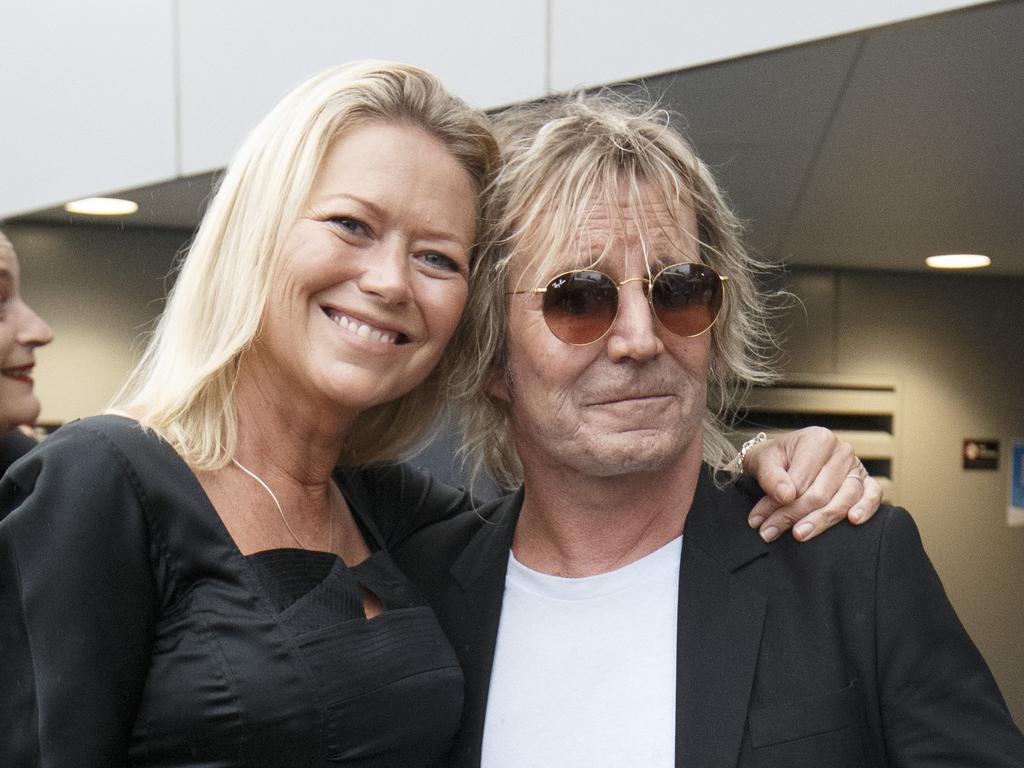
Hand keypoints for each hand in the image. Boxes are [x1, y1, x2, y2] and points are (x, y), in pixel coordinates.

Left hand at [742, 427, 881, 542]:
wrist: (784, 458)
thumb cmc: (774, 459)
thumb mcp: (762, 460)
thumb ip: (770, 476)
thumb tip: (786, 496)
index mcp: (818, 439)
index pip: (801, 481)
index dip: (779, 504)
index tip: (759, 521)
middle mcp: (841, 451)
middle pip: (820, 493)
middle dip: (792, 516)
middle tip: (769, 533)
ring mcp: (857, 467)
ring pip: (844, 499)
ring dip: (820, 521)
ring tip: (799, 534)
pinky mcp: (867, 482)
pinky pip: (872, 496)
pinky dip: (865, 508)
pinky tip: (853, 521)